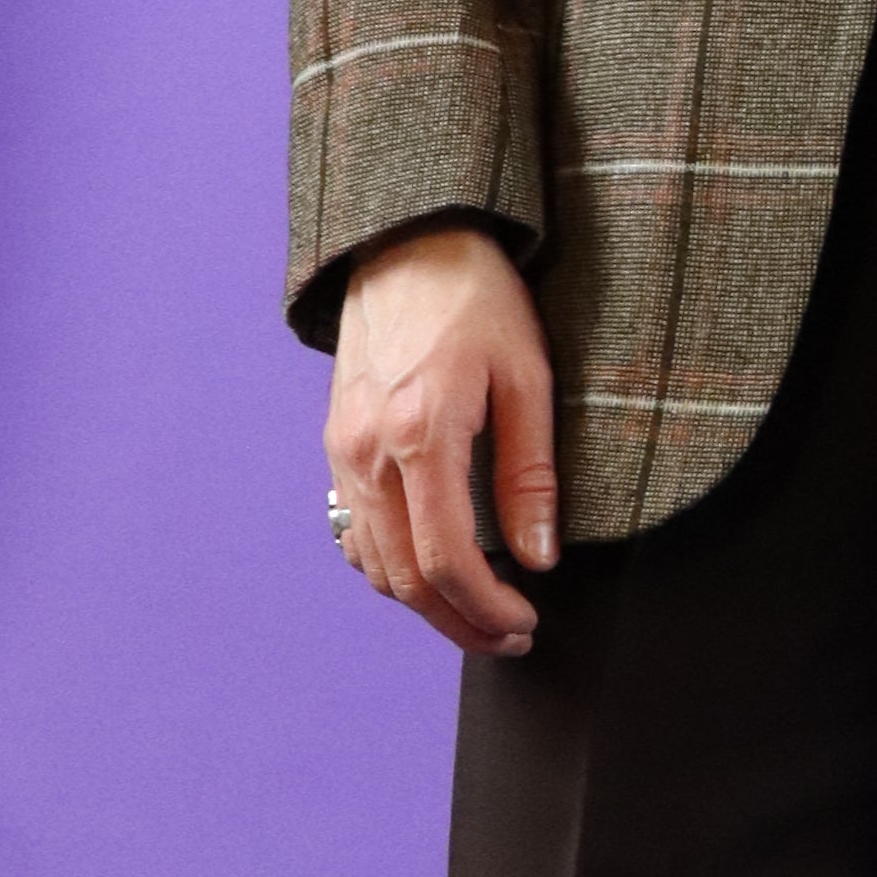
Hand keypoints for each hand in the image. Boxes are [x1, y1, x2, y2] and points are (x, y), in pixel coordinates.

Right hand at [324, 220, 558, 655]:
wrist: (410, 240)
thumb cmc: (480, 298)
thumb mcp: (528, 375)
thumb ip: (530, 472)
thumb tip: (539, 558)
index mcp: (422, 431)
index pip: (446, 558)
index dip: (486, 608)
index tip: (525, 623)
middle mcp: (369, 449)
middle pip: (404, 577)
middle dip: (458, 621)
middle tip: (509, 636)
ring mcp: (343, 448)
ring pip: (373, 562)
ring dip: (423, 602)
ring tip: (480, 611)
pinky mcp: (336, 440)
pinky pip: (354, 528)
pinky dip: (389, 565)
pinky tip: (430, 568)